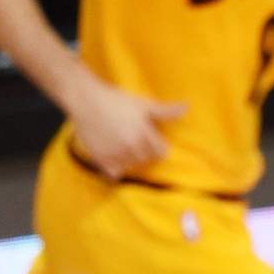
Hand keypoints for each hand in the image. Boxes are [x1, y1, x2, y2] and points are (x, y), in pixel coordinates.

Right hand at [69, 81, 185, 178]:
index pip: (161, 153)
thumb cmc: (117, 101)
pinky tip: (112, 155)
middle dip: (142, 152)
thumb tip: (187, 107)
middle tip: (131, 138)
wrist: (86, 100)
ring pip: (131, 166)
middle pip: (146, 160)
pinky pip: (114, 173)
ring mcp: (115, 154)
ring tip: (121, 144)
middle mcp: (131, 146)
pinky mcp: (101, 159)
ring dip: (129, 159)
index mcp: (144, 134)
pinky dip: (115, 168)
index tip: (147, 138)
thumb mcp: (144, 105)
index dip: (156, 145)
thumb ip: (166, 111)